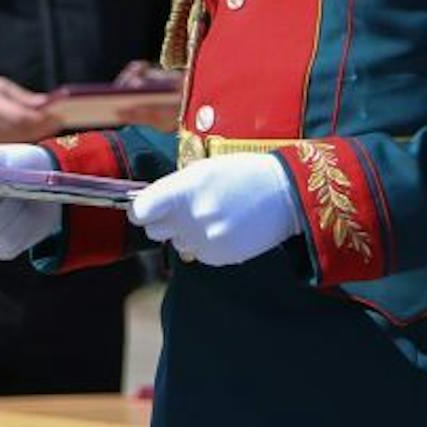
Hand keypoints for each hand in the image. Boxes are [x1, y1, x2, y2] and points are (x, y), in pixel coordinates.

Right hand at [0, 75, 60, 144]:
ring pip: (23, 139)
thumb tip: (46, 103)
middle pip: (26, 130)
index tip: (58, 114)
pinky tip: (38, 131)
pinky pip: (15, 143)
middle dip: (46, 126)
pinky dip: (29, 138)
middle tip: (60, 120)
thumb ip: (23, 97)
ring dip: (40, 133)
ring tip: (52, 125)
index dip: (43, 118)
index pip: (23, 116)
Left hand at [128, 153, 300, 265]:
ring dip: (186, 233)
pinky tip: (224, 227)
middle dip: (162, 222)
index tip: (145, 208)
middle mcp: (192, 217)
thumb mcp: (202, 170)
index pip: (141, 211)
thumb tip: (148, 205)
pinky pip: (198, 253)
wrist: (285, 194)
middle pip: (154, 231)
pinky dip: (205, 243)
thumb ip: (173, 188)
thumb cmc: (242, 175)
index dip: (140, 210)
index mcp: (184, 190)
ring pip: (177, 243)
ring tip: (212, 215)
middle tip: (182, 210)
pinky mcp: (220, 256)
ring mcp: (206, 239)